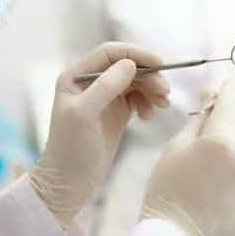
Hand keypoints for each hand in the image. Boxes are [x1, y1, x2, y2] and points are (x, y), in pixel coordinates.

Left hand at [30, 42, 170, 227]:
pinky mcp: (116, 112)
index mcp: (76, 76)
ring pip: (135, 81)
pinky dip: (148, 102)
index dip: (136, 54)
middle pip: (127, 66)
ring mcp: (104, 97)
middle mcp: (90, 82)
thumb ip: (105, 86)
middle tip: (165, 93)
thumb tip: (129, 64)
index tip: (160, 64)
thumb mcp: (84, 114)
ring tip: (161, 105)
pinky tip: (149, 115)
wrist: (69, 182)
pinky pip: (138, 97)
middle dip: (149, 76)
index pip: (110, 53)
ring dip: (151, 89)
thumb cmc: (70, 148)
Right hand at [141, 79, 234, 235]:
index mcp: (222, 139)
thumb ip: (198, 121)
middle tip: (211, 128)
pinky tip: (223, 175)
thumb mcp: (175, 147)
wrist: (176, 234)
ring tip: (214, 159)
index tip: (230, 81)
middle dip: (230, 120)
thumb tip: (212, 102)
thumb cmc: (167, 189)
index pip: (232, 101)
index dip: (229, 88)